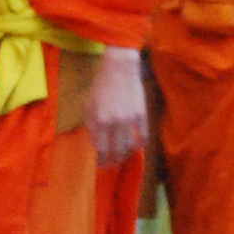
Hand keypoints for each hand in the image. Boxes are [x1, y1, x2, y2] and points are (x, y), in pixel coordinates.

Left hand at [85, 48, 149, 167]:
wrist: (120, 67)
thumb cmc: (101, 85)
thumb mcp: (88, 104)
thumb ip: (91, 124)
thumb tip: (96, 142)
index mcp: (100, 119)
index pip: (101, 148)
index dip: (101, 159)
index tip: (101, 164)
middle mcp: (116, 122)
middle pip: (117, 151)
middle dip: (114, 161)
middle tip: (112, 165)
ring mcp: (131, 119)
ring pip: (130, 147)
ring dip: (126, 156)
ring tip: (123, 158)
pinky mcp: (143, 114)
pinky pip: (144, 136)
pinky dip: (140, 144)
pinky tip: (136, 146)